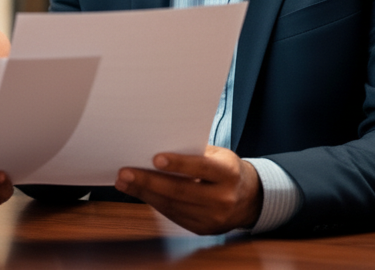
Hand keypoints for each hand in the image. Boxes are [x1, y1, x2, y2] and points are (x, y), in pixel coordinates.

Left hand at [114, 146, 261, 234]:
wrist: (248, 199)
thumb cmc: (226, 169)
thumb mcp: (218, 155)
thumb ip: (194, 152)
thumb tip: (158, 145)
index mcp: (229, 174)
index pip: (201, 167)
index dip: (178, 163)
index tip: (155, 158)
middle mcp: (223, 198)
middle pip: (181, 190)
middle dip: (149, 182)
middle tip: (126, 173)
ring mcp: (214, 217)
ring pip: (173, 205)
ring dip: (145, 194)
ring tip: (125, 182)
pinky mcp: (204, 229)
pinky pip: (174, 216)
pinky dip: (154, 203)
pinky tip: (140, 193)